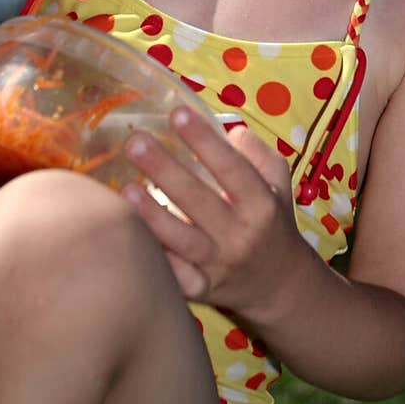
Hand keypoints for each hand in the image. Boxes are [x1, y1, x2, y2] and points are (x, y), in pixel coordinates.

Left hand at [121, 108, 302, 321]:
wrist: (279, 284)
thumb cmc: (272, 221)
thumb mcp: (278, 183)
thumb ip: (258, 153)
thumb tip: (229, 131)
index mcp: (261, 204)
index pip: (231, 168)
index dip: (204, 142)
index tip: (177, 113)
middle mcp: (240, 234)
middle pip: (199, 200)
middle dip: (165, 170)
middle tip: (135, 141)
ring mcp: (217, 265)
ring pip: (181, 240)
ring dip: (151, 214)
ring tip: (125, 188)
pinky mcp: (199, 290)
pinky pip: (172, 276)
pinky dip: (153, 256)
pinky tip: (129, 235)